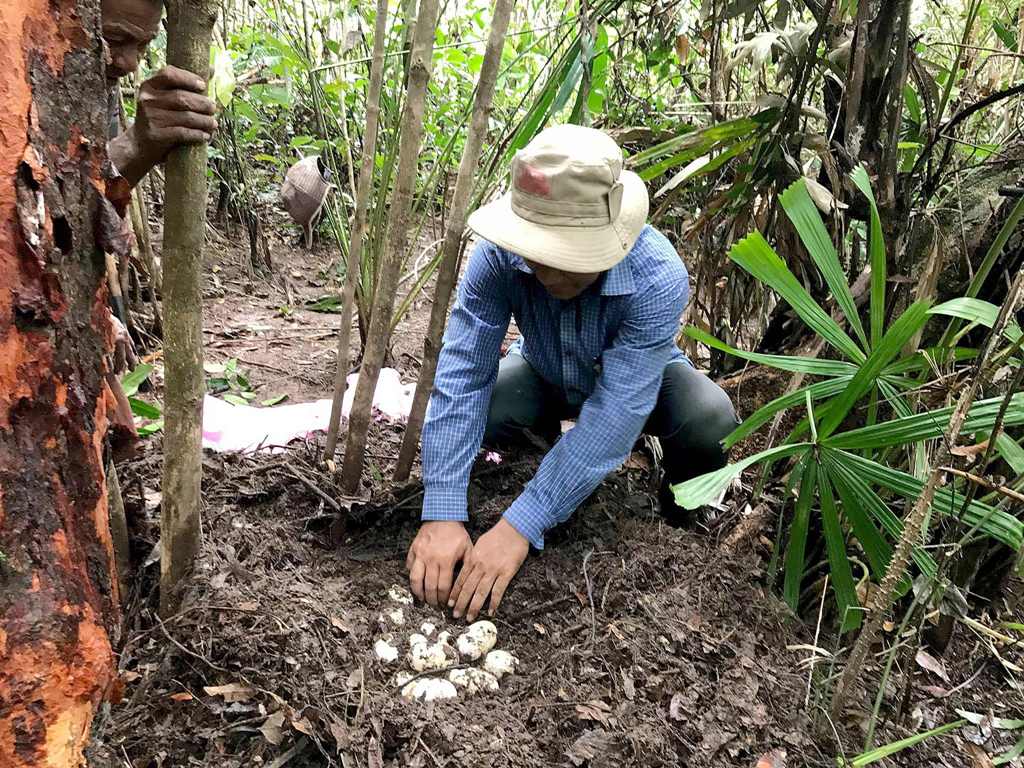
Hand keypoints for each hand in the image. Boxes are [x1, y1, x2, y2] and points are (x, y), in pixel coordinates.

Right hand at [109, 66, 217, 184]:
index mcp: (149, 86)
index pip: (168, 74)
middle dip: (202, 103)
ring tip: (213, 123)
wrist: (140, 144)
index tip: (203, 85)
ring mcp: (151, 117)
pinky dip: (198, 134)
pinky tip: (205, 135)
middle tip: (213, 108)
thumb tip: (212, 69)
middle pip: (182, 97)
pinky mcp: (156, 134)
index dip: (188, 78)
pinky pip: (183, 133)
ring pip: (186, 116)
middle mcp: (147, 99)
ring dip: (204, 121)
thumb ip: (183, 86)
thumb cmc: (159, 118)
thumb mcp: (164, 99)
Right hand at [406, 521, 472, 607]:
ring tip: (422, 598)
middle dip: (432, 599)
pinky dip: (411, 576)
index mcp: (446, 560)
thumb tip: (465, 585)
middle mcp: (431, 559)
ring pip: (415, 579)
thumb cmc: (457, 533)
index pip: (443, 587)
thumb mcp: (468, 549)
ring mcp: (420, 555)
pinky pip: (409, 567)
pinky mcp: (413, 550)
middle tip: (434, 605)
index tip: (444, 603)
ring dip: (418, 592)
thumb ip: (467, 567)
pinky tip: (416, 582)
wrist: (443, 515)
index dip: (443, 598)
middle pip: (429, 586)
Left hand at [449, 517, 528, 620]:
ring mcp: (494, 570)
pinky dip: (494, 602)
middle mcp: (481, 566)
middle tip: (455, 615)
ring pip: (481, 592)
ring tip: (470, 617)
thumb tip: (466, 568)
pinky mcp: (506, 572)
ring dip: (474, 606)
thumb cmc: (497, 535)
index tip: (449, 603)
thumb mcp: (480, 544)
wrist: (514, 528)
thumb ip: (472, 557)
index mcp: (473, 559)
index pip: (461, 579)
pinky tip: (491, 611)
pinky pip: (498, 590)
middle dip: (460, 603)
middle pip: (468, 588)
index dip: (454, 593)